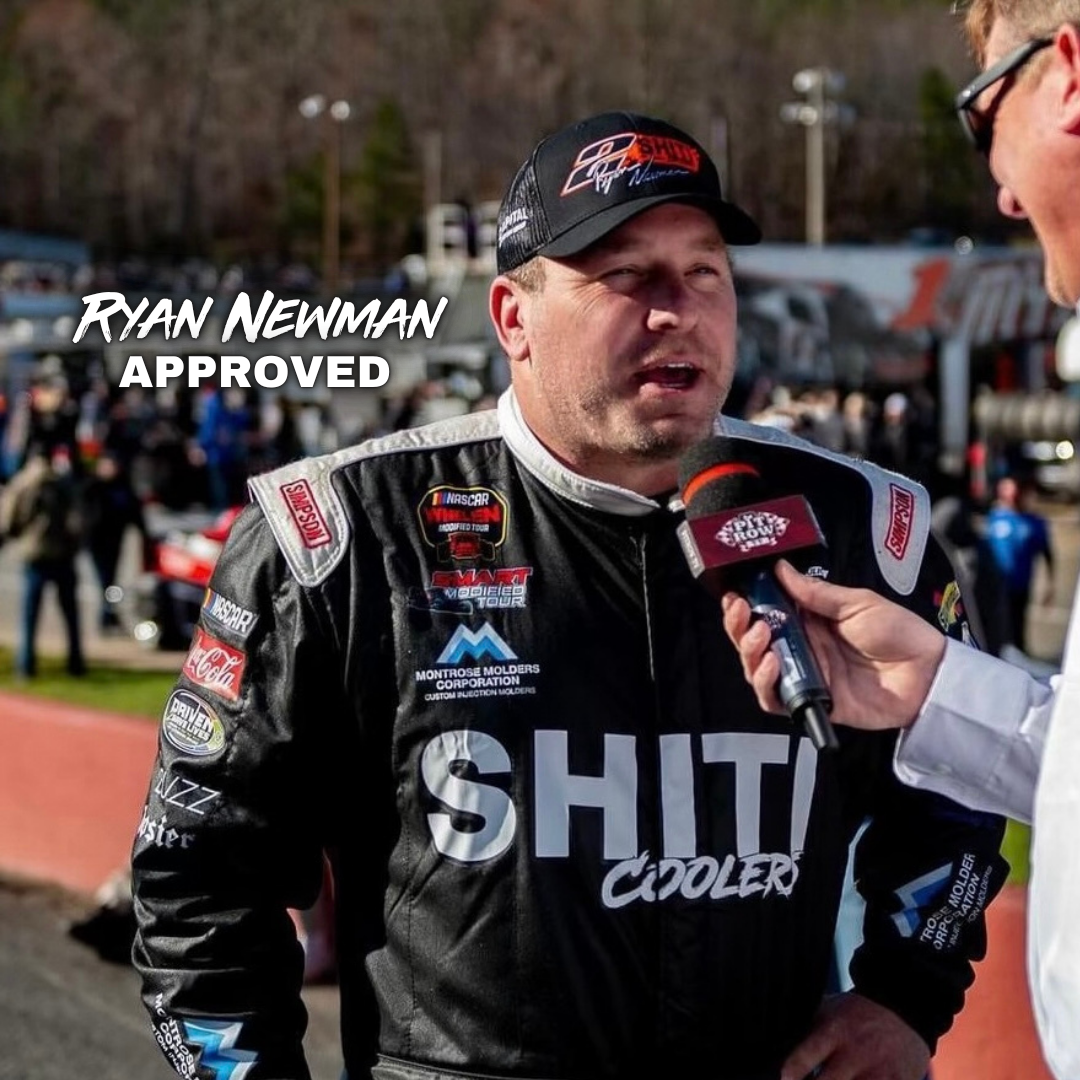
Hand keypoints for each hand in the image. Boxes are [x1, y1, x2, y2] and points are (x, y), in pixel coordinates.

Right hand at [720, 560, 946, 731]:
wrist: (928, 673)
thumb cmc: (899, 633)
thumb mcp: (857, 603)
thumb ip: (816, 593)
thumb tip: (780, 570)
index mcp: (808, 621)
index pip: (765, 613)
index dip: (744, 606)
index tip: (735, 595)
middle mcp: (801, 648)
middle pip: (753, 642)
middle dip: (739, 627)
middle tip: (742, 612)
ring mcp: (805, 676)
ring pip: (757, 670)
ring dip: (749, 652)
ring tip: (760, 636)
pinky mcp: (813, 702)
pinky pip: (776, 700)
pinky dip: (766, 684)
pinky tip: (772, 663)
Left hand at [782, 992, 930, 1079]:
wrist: (904, 1009)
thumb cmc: (856, 1013)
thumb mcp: (828, 1010)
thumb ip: (806, 1028)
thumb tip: (777, 1040)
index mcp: (833, 1031)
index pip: (802, 1059)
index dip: (789, 1075)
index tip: (785, 1079)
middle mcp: (855, 1053)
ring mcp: (879, 1072)